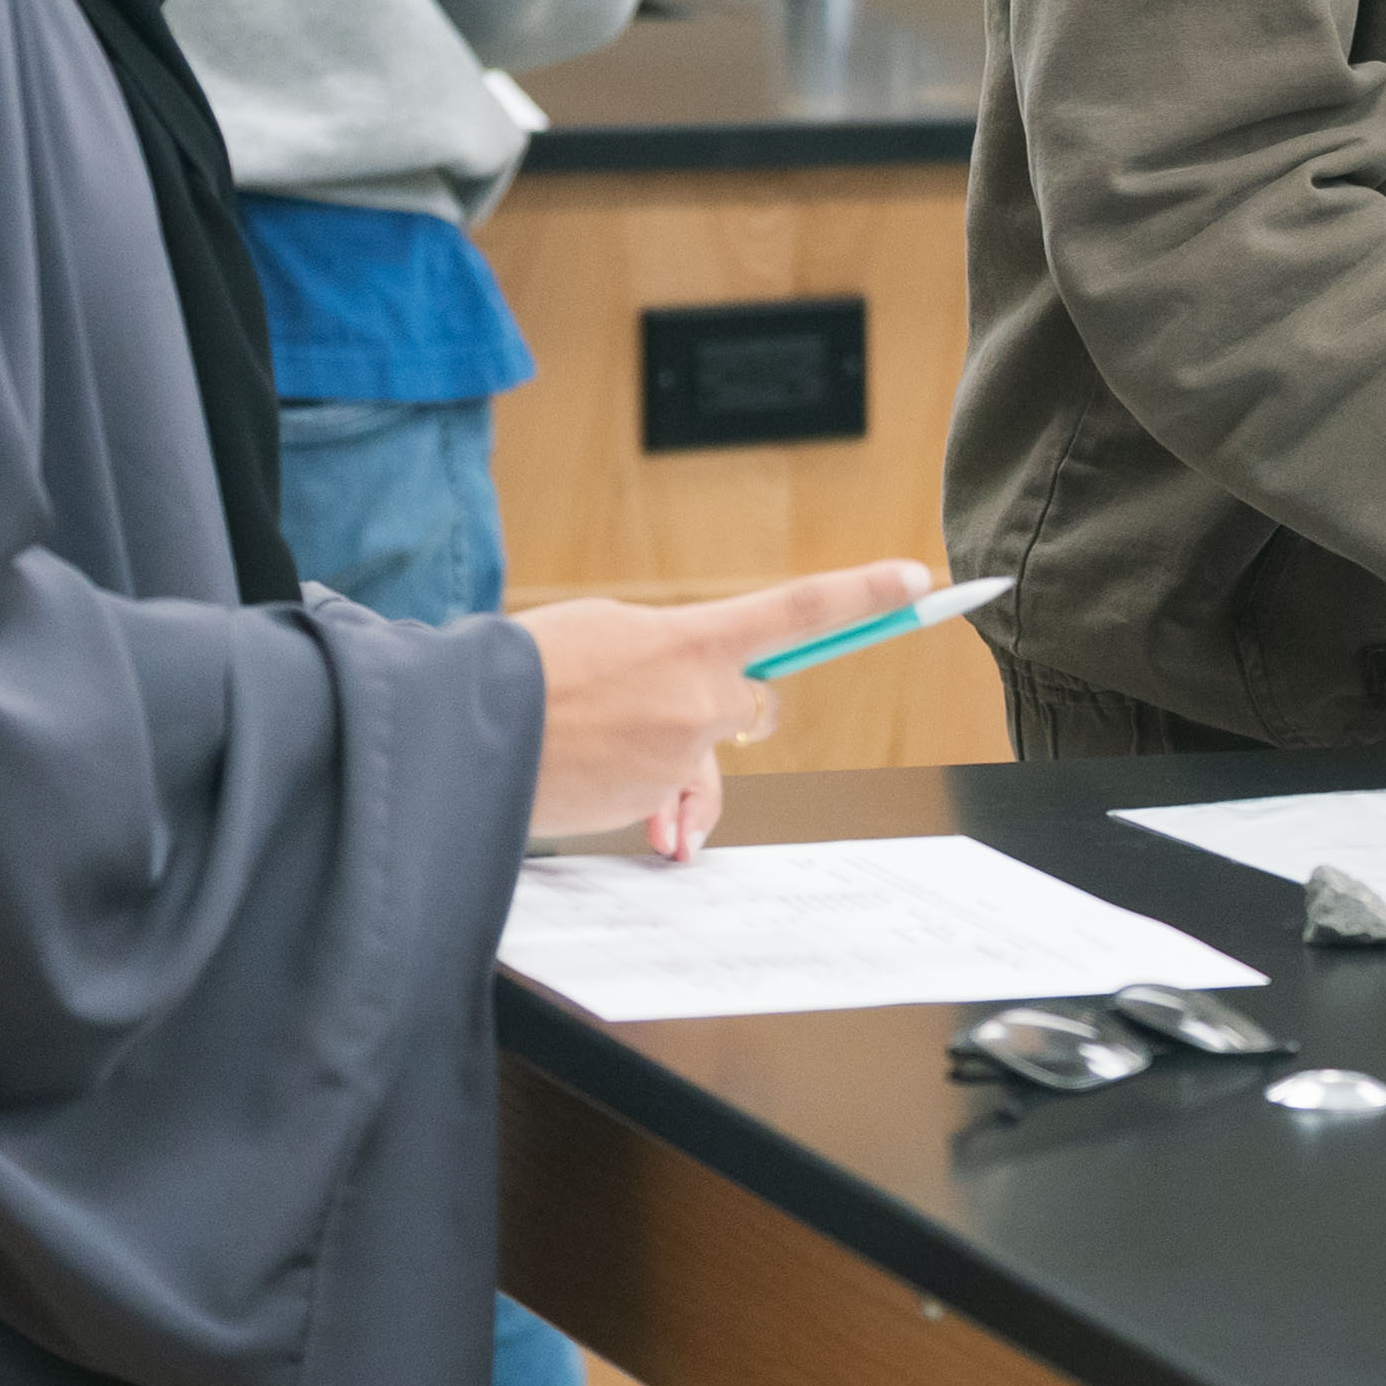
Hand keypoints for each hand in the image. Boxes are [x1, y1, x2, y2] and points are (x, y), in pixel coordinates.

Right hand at [516, 559, 933, 857]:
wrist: (471, 730)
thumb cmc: (529, 670)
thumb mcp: (608, 633)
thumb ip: (668, 653)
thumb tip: (697, 691)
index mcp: (694, 638)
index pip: (798, 610)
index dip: (862, 594)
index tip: (914, 582)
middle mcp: (704, 699)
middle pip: (746, 706)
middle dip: (714, 709)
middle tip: (654, 706)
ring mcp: (684, 756)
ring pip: (698, 759)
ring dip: (662, 756)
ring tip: (595, 744)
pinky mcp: (657, 804)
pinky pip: (666, 798)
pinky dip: (639, 793)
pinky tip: (589, 776)